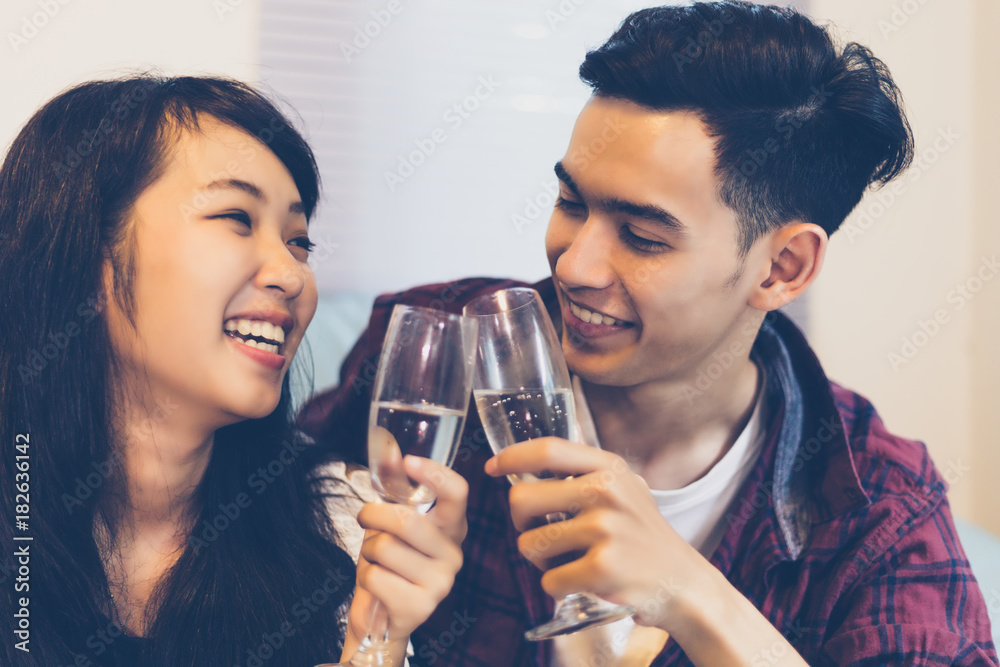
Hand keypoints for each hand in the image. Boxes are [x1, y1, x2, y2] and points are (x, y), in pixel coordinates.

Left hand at [346, 457, 467, 645]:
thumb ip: (394, 485)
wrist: (380, 619)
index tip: (408, 462)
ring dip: (368, 552)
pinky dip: (365, 577)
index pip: (458, 492)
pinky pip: (376, 576)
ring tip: (377, 562)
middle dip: (374, 515)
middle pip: (408, 520)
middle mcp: (454, 554)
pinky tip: (378, 586)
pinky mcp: (420, 606)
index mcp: (452, 528)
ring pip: (386, 548)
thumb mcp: (390, 521)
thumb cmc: (388, 563)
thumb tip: (388, 446)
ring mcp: (441, 583)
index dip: (434, 473)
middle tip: (365, 519)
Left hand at [484, 437, 710, 631]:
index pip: (547, 449)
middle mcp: (606, 491)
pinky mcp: (602, 568)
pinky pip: (548, 580)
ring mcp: (605, 529)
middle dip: (521, 524)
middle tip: (541, 536)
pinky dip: (557, 588)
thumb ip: (586, 471)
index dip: (512, 457)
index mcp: (609, 468)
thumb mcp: (625, 488)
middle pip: (521, 500)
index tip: (493, 467)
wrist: (685, 585)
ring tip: (569, 562)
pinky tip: (581, 584)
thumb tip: (529, 457)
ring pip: (528, 544)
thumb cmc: (643, 537)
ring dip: (540, 561)